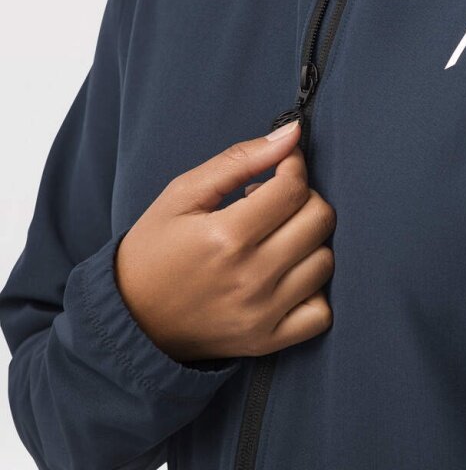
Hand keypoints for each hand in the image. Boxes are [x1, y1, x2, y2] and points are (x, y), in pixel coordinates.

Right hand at [114, 120, 334, 361]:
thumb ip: (240, 159)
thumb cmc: (154, 250)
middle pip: (319, 221)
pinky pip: (321, 313)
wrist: (129, 320)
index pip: (294, 188)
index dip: (294, 166)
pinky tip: (288, 277)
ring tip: (276, 238)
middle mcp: (250, 278)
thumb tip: (292, 134)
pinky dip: (313, 291)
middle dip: (304, 199)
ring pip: (325, 261)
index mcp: (226, 236)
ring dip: (309, 241)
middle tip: (275, 202)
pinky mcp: (267, 342)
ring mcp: (262, 314)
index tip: (281, 166)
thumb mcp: (183, 193)